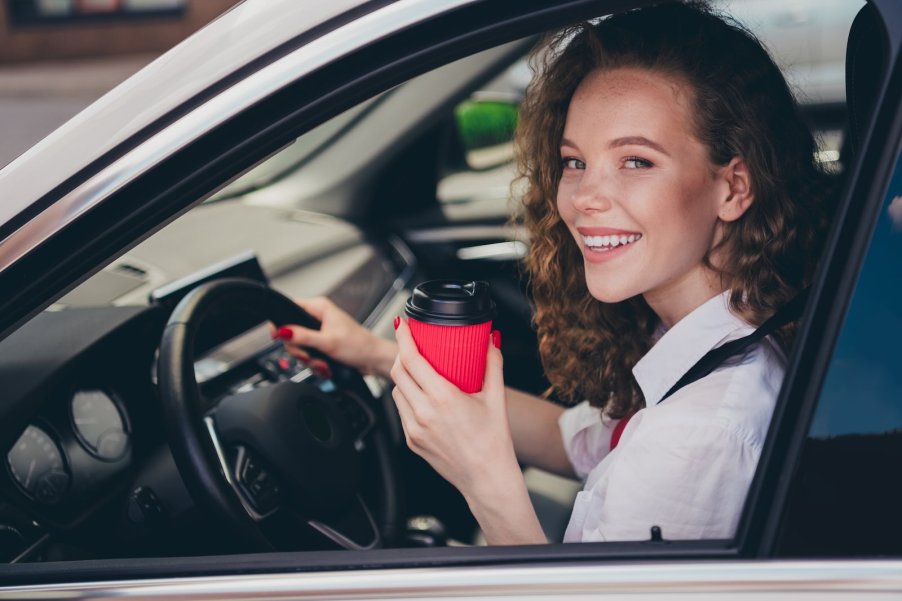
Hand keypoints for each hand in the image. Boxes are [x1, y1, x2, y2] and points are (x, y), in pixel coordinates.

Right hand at [274, 297, 395, 377]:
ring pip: (299, 345)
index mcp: (319, 307)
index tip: (279, 337)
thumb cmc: (358, 346)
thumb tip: (282, 332)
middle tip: (308, 356)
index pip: (290, 307)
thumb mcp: (327, 342)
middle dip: (298, 349)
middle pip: (291, 331)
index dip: (281, 322)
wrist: (373, 360)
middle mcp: (318, 317)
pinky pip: (308, 353)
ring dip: (308, 359)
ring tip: (321, 364)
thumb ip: (303, 337)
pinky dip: (314, 362)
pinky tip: (324, 366)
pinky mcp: (322, 343)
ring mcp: (319, 331)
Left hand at [391, 319, 544, 543]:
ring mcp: (414, 429)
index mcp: (442, 398)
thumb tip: (491, 340)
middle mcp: (423, 413)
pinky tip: (422, 397)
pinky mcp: (411, 441)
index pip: (412, 360)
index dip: (404, 338)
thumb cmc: (493, 443)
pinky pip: (402, 411)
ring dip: (403, 377)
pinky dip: (407, 398)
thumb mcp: (496, 398)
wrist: (486, 478)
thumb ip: (493, 365)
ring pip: (396, 392)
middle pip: (398, 372)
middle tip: (412, 345)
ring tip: (418, 371)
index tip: (403, 326)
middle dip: (402, 354)